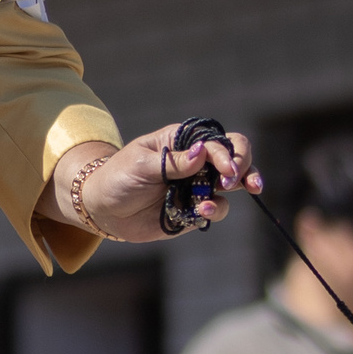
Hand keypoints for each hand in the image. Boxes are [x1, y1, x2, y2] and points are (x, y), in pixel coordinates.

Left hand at [45, 124, 257, 244]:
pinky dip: (213, 211)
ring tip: (209, 203)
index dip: (228, 155)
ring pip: (232, 185)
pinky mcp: (195, 208)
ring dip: (232, 193)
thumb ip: (175, 161)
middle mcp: (196, 161)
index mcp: (183, 141)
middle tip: (249, 183)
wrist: (103, 208)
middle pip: (235, 157)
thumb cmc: (118, 177)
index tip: (227, 172)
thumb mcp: (142, 165)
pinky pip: (215, 208)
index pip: (217, 142)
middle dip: (246, 168)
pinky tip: (200, 212)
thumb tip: (204, 152)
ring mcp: (197, 185)